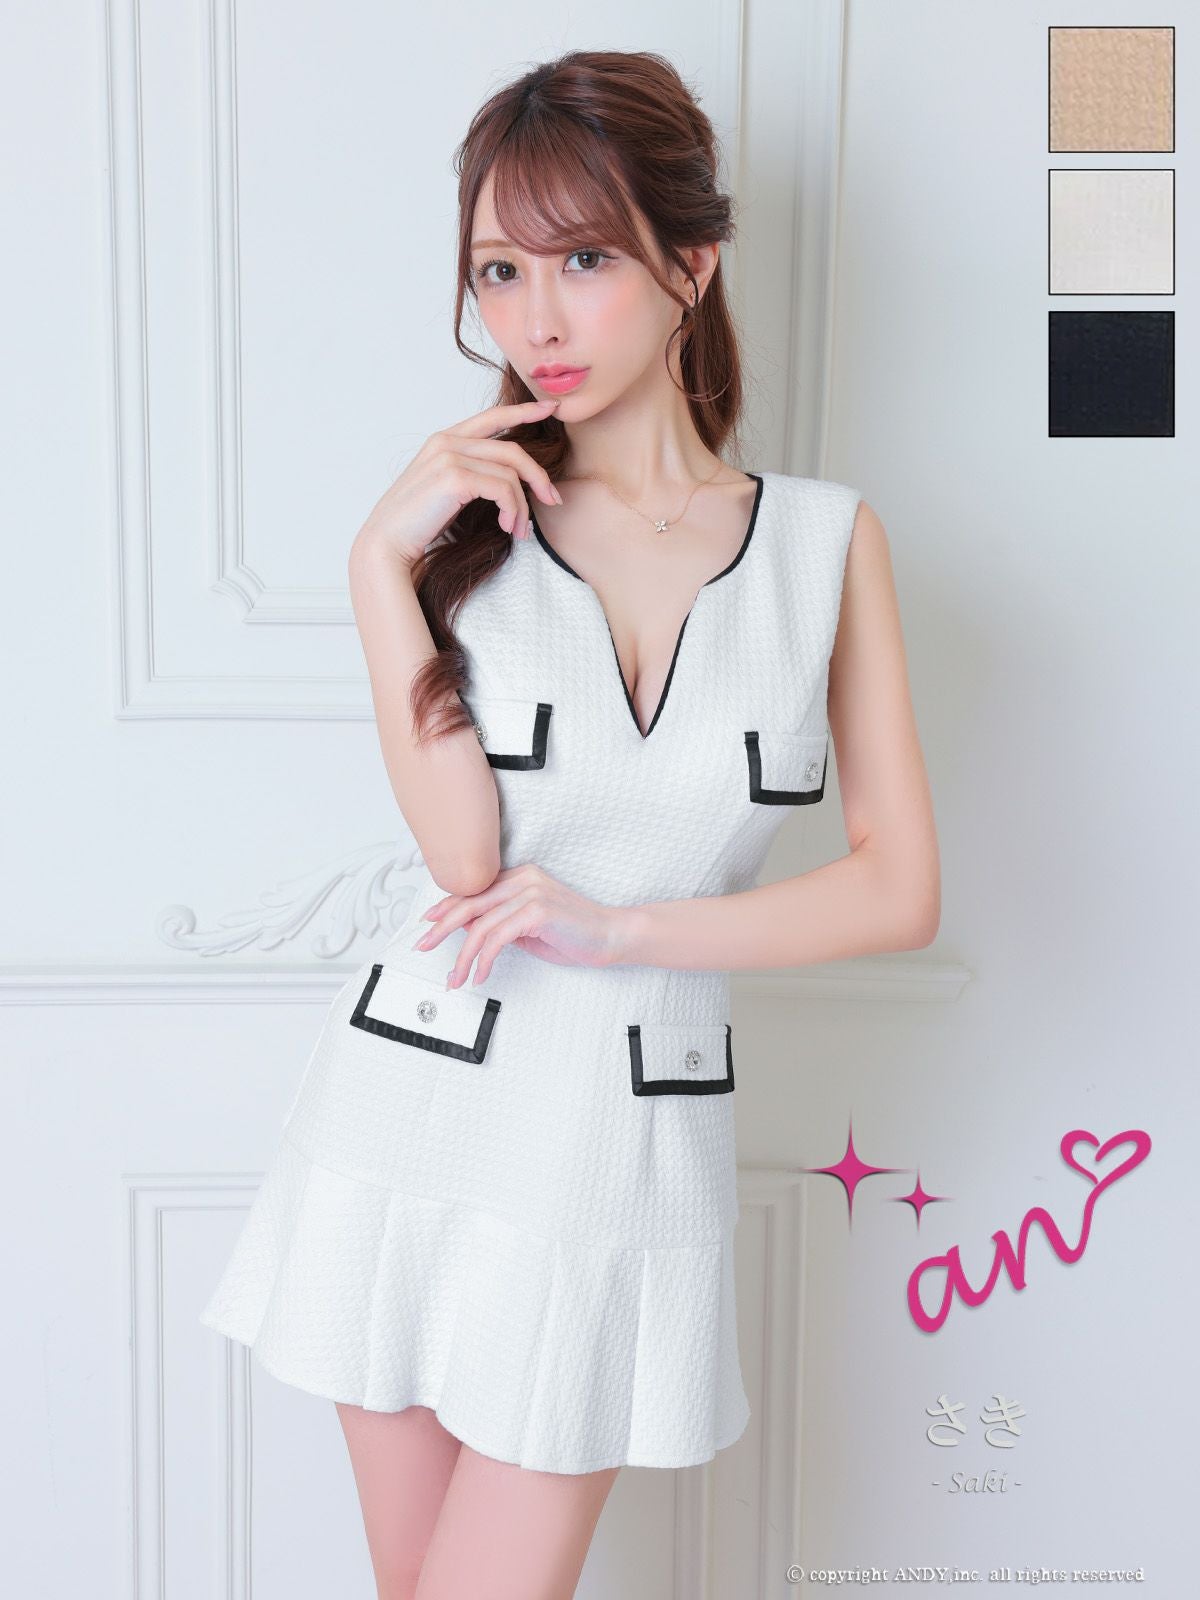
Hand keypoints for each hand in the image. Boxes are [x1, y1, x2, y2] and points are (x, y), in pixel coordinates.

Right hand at [351, 397, 564, 567]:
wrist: (387, 542)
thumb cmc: (418, 522)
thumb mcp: (448, 490)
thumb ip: (473, 474)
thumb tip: (512, 481)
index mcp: (445, 439)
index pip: (493, 416)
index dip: (524, 411)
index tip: (552, 408)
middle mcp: (447, 441)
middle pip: (512, 450)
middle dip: (538, 476)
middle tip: (553, 500)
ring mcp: (449, 456)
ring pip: (510, 473)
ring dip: (522, 506)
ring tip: (519, 531)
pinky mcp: (454, 477)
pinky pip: (503, 488)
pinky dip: (513, 510)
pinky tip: (508, 527)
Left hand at [410, 864, 629, 987]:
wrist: (611, 935)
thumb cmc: (575, 934)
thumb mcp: (530, 928)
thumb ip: (503, 924)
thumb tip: (471, 933)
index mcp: (520, 877)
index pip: (474, 891)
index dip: (447, 908)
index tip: (429, 923)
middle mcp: (522, 879)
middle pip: (469, 903)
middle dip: (441, 928)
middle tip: (423, 945)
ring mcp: (530, 893)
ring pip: (480, 925)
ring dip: (462, 956)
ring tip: (456, 976)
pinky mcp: (537, 911)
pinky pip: (497, 937)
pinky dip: (484, 960)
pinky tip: (481, 974)